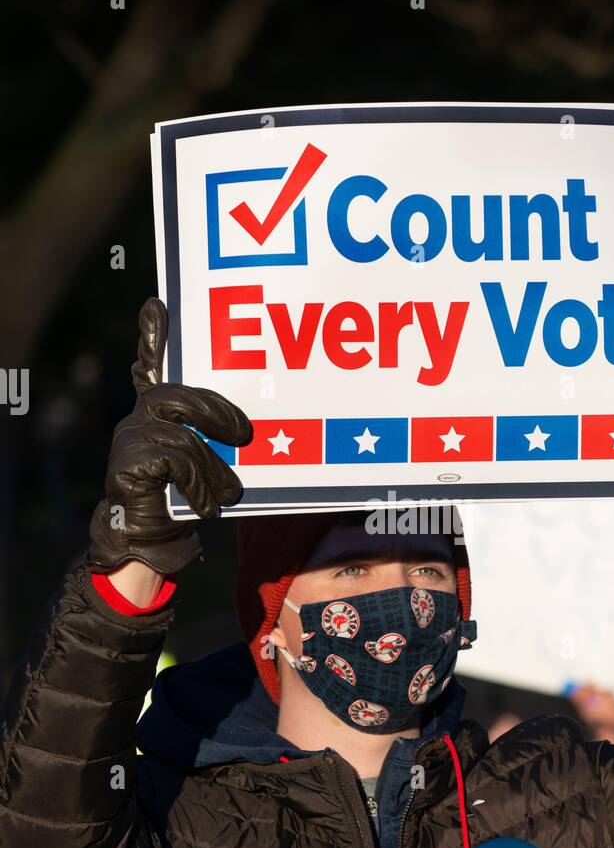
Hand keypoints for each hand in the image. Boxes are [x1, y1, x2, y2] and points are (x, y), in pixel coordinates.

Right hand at [86, 298, 251, 574]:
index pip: (152, 367)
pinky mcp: (127, 465)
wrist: (149, 543)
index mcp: (157, 414)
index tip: (158, 305)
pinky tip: (208, 507)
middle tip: (246, 436)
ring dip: (214, 467)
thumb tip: (252, 429)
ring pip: (182, 435)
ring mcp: (129, 440)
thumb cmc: (182, 499)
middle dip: (217, 413)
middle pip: (176, 396)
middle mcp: (138, 420)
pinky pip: (175, 460)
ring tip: (231, 493)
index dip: (153, 336)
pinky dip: (199, 484)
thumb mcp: (207, 463)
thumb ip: (216, 438)